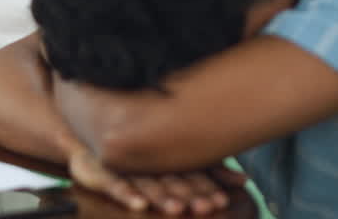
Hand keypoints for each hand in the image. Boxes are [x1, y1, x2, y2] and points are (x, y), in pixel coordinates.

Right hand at [68, 147, 246, 215]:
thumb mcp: (178, 157)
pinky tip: (139, 206)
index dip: (206, 188)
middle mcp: (150, 158)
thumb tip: (245, 180)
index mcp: (169, 153)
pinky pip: (116, 184)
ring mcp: (126, 164)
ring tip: (177, 209)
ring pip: (148, 182)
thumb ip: (212, 167)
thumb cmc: (145, 148)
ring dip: (163, 197)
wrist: (92, 128)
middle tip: (207, 207)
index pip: (190, 173)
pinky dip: (127, 194)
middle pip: (172, 179)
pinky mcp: (103, 170)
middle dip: (190, 195)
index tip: (220, 202)